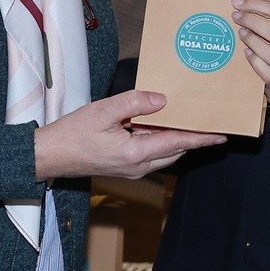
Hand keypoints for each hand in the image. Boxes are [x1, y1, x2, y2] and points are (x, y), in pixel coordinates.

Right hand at [34, 91, 224, 180]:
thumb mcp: (103, 111)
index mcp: (135, 153)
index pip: (177, 143)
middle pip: (176, 150)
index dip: (201, 138)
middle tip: (208, 121)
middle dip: (193, 138)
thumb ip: (135, 103)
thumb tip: (162, 100)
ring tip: (187, 118)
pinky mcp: (125, 167)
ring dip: (176, 138)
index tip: (221, 135)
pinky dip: (161, 139)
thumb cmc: (72, 134)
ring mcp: (132, 169)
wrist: (48, 156)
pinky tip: (158, 124)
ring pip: (165, 152)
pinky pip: (152, 153)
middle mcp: (138, 166)